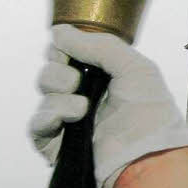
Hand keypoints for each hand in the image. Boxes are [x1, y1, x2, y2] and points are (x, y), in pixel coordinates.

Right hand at [29, 25, 187, 187]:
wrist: (148, 156)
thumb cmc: (150, 113)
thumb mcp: (135, 67)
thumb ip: (99, 45)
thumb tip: (59, 31)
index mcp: (104, 76)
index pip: (68, 53)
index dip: (64, 49)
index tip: (71, 52)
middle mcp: (86, 96)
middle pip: (51, 70)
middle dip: (59, 71)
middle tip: (77, 81)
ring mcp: (71, 121)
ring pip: (44, 94)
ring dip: (58, 94)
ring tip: (83, 107)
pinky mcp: (59, 145)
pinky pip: (37, 124)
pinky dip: (49, 116)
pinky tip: (71, 117)